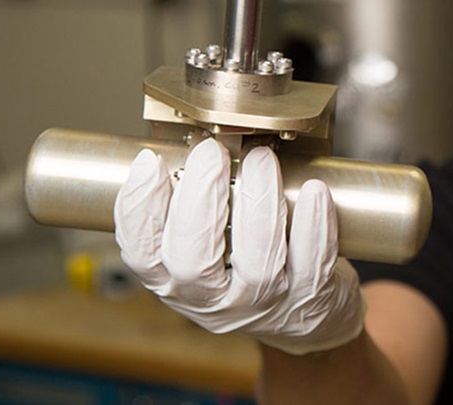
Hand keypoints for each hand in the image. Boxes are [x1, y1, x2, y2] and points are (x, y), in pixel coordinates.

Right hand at [114, 138, 365, 354]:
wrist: (307, 313)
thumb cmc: (250, 262)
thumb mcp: (210, 241)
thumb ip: (193, 202)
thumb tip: (189, 138)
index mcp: (175, 280)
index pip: (141, 253)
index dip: (138, 209)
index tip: (149, 162)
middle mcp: (212, 299)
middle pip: (192, 262)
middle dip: (200, 201)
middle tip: (211, 153)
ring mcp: (261, 303)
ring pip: (257, 263)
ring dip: (259, 205)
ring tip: (263, 159)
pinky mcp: (308, 298)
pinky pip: (312, 264)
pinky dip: (313, 225)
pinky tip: (313, 191)